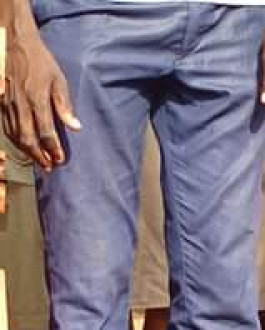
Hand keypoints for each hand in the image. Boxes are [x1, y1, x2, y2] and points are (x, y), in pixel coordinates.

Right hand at [2, 26, 80, 169]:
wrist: (15, 43)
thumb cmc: (41, 62)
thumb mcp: (59, 81)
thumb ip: (65, 106)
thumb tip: (76, 128)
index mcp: (36, 100)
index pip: (45, 132)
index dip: (53, 149)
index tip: (60, 160)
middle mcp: (20, 104)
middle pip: (28, 138)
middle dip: (39, 156)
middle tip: (49, 168)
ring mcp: (7, 103)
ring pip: (14, 134)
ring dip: (27, 151)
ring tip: (39, 161)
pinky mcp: (1, 101)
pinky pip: (6, 125)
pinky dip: (15, 139)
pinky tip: (24, 145)